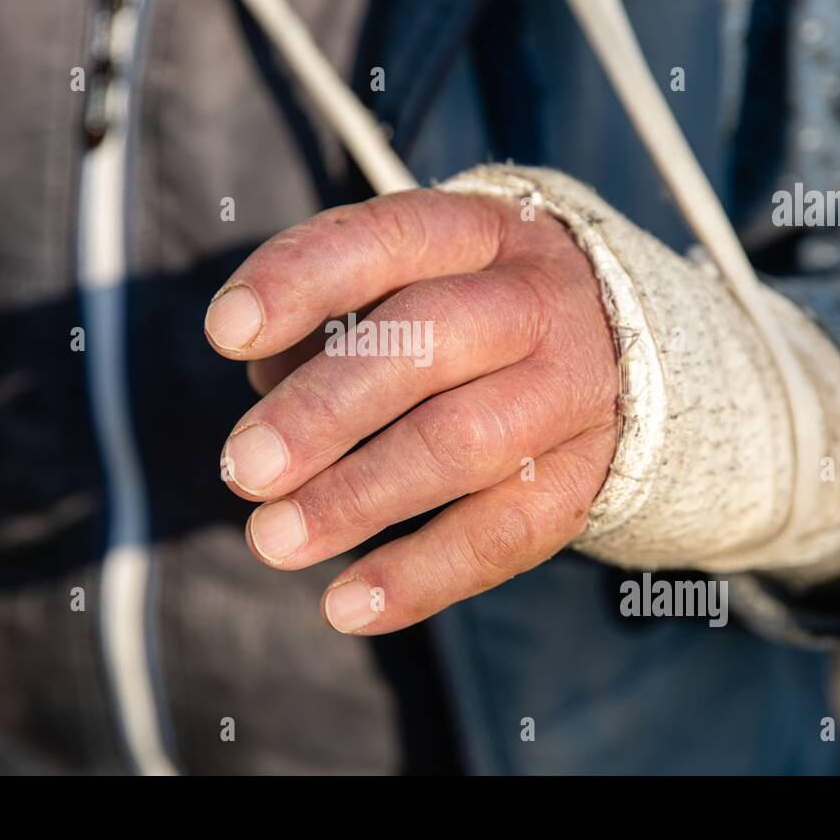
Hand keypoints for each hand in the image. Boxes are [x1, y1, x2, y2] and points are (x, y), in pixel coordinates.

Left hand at [204, 189, 618, 633]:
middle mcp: (533, 301)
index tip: (226, 332)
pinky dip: (421, 576)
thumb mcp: (408, 282)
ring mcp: (570, 390)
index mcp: (476, 233)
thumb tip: (269, 387)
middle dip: (324, 410)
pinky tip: (344, 605)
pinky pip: (506, 532)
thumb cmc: (464, 311)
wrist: (613, 347)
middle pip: (429, 341)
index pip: (386, 239)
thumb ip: (330, 322)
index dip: (303, 281)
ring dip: (358, 499)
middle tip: (242, 469)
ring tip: (271, 541)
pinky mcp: (585, 475)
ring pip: (465, 442)